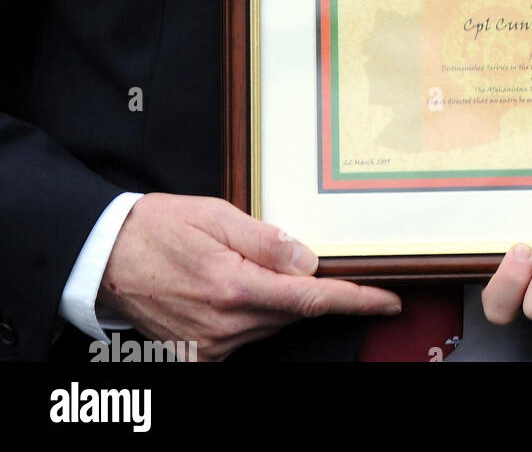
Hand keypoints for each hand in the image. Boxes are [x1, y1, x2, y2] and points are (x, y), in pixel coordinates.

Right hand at [97, 193, 403, 360]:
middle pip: (292, 311)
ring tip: (239, 265)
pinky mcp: (198, 355)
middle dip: (308, 287)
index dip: (355, 300)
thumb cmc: (158, 229)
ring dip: (275, 298)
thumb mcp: (217, 216)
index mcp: (234, 288)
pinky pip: (245, 335)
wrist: (105, 257)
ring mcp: (210, 346)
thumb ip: (268, 241)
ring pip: (270, 323)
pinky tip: (232, 289)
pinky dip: (252, 312)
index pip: (311, 298)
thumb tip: (308, 260)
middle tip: (297, 258)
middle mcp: (224, 325)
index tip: (387, 300)